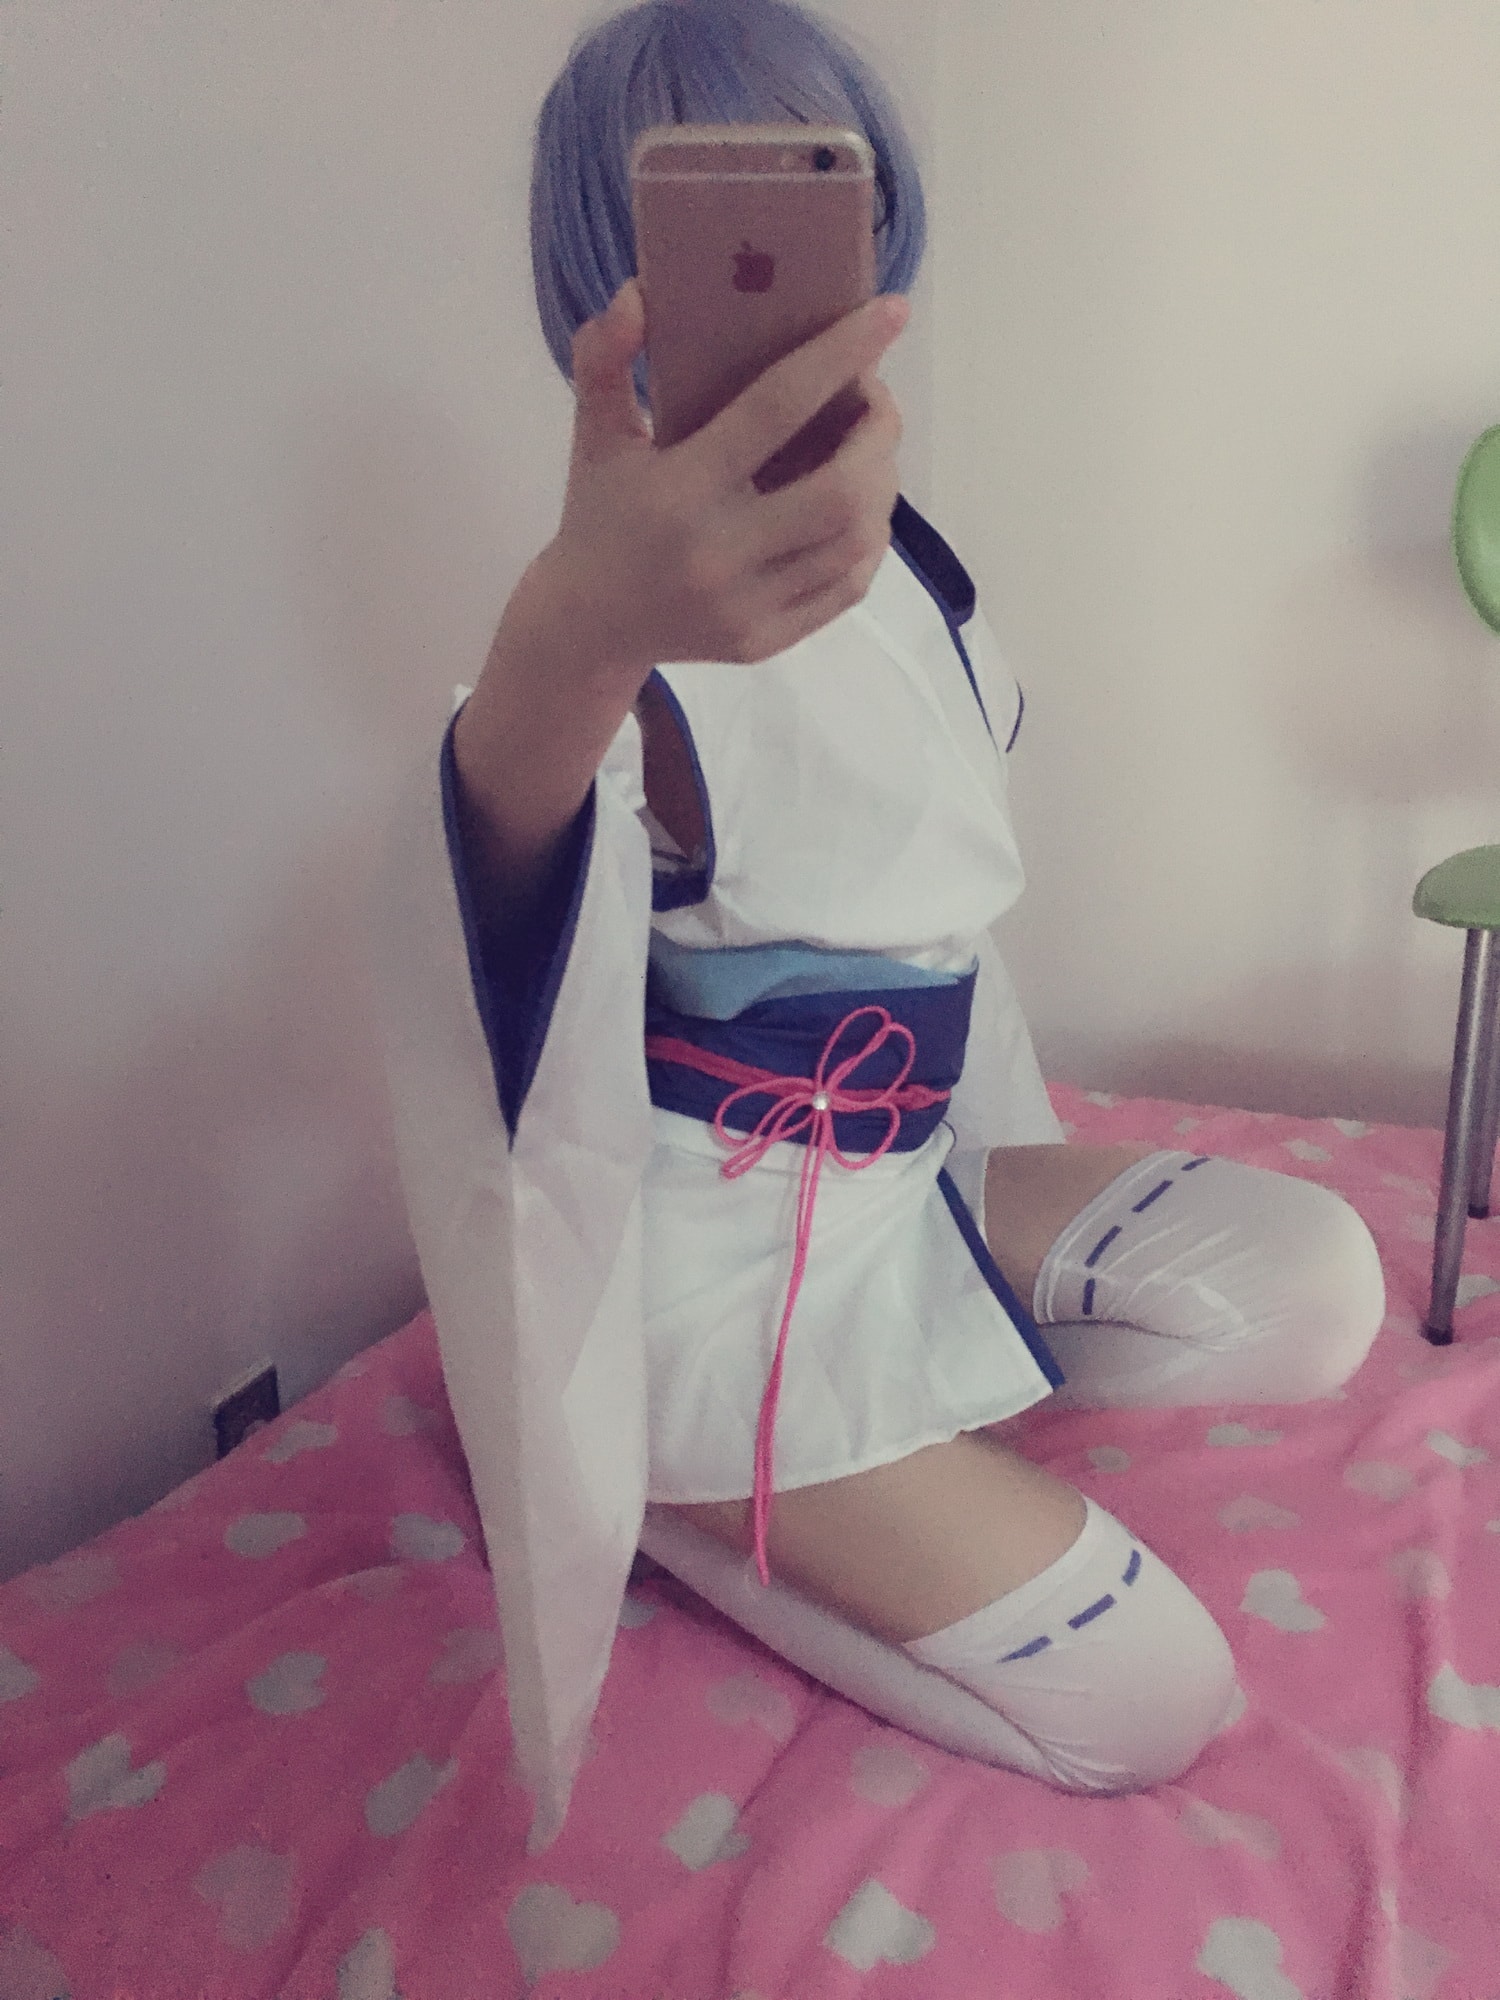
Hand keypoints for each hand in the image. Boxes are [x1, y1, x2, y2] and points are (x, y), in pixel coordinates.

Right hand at [536, 279, 908, 676]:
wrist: (588, 628)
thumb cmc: (599, 516)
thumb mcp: (594, 436)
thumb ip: (604, 358)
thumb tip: (639, 294)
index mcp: (680, 490)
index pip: (777, 408)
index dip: (841, 355)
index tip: (889, 312)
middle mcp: (719, 553)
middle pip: (842, 490)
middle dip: (879, 434)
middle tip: (875, 402)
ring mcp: (747, 606)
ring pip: (855, 541)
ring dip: (881, 485)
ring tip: (870, 451)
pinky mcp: (767, 640)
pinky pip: (847, 587)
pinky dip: (869, 540)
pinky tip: (860, 509)